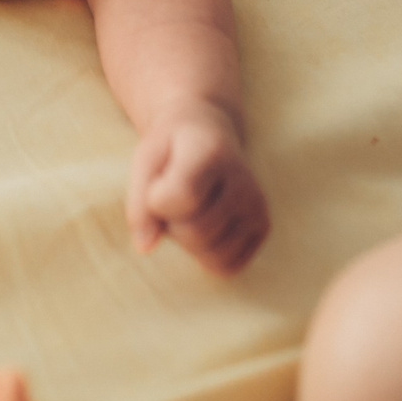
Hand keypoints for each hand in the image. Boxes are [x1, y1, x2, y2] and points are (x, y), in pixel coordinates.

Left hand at [130, 107, 269, 274]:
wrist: (208, 134)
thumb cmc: (170, 150)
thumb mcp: (145, 162)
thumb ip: (139, 204)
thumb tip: (145, 248)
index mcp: (211, 152)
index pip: (182, 197)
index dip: (156, 201)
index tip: (157, 184)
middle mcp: (242, 180)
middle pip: (194, 233)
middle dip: (171, 224)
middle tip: (173, 200)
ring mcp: (257, 205)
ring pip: (211, 256)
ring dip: (188, 243)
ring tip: (190, 212)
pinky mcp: (262, 226)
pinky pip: (227, 266)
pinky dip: (207, 256)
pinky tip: (205, 226)